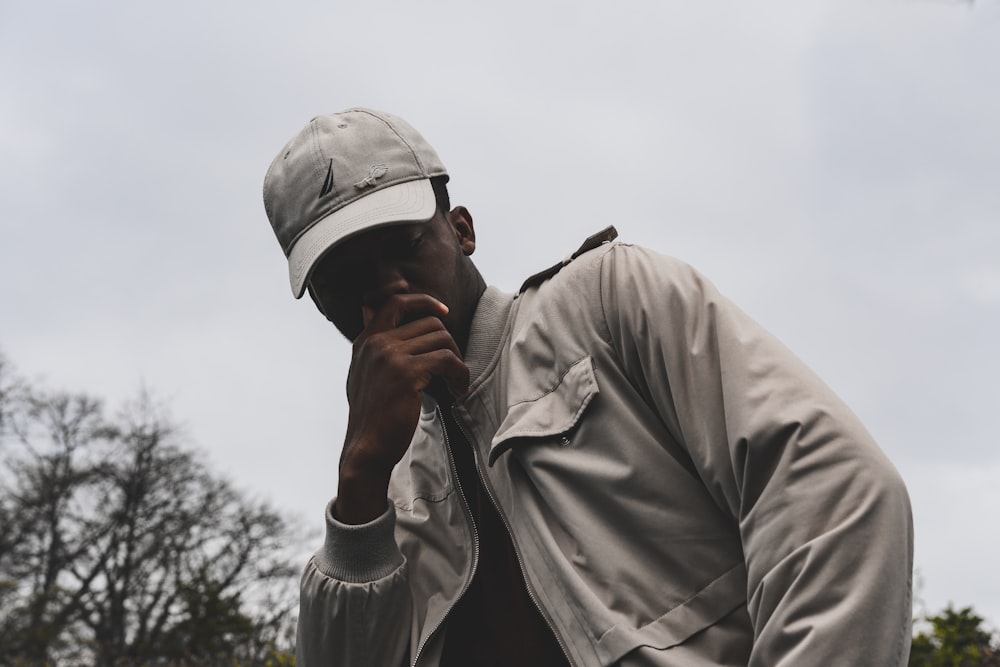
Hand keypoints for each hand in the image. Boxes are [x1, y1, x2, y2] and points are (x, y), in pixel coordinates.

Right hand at [334, 293, 469, 523]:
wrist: (366, 449)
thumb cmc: (371, 417)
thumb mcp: (363, 374)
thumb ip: (374, 350)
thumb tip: (381, 323)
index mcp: (365, 341)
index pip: (395, 301)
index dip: (423, 300)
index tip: (443, 311)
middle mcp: (376, 343)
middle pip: (429, 322)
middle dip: (449, 343)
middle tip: (453, 368)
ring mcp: (390, 356)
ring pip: (442, 339)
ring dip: (457, 361)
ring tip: (456, 383)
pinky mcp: (406, 374)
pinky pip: (447, 360)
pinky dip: (460, 374)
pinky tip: (458, 391)